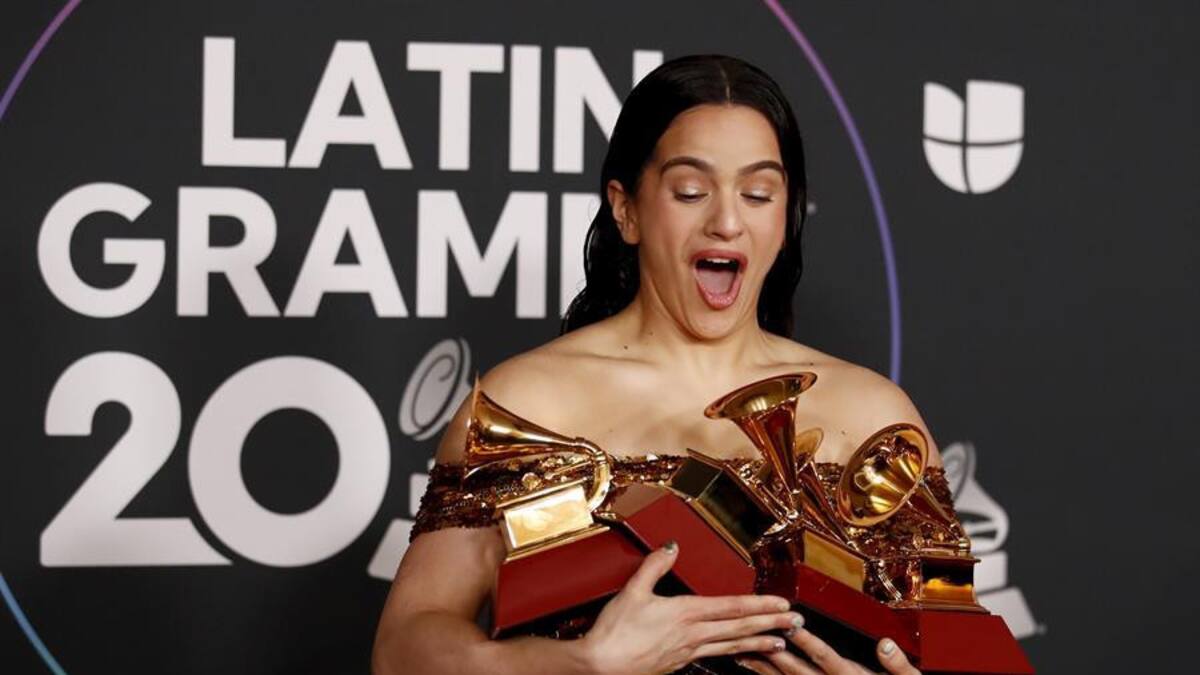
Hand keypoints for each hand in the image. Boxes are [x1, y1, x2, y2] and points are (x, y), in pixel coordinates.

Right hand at [578, 541, 800, 674]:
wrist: (600, 666)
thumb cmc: (614, 631)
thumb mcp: (633, 591)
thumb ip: (655, 566)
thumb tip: (672, 545)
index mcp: (684, 613)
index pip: (731, 607)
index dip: (760, 605)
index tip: (782, 604)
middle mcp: (692, 635)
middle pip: (739, 628)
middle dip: (770, 624)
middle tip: (797, 624)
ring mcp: (687, 653)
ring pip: (730, 646)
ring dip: (757, 643)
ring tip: (780, 643)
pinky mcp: (678, 664)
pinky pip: (713, 657)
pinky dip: (733, 655)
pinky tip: (741, 655)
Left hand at [733, 618, 919, 674]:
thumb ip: (898, 666)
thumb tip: (885, 645)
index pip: (826, 658)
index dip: (807, 641)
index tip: (790, 625)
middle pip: (799, 671)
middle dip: (775, 653)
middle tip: (753, 636)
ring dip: (765, 670)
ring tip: (742, 655)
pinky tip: (756, 671)